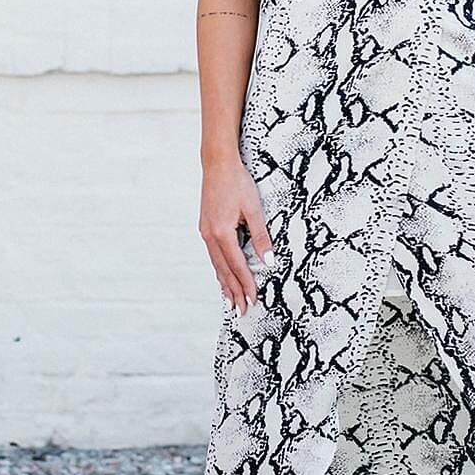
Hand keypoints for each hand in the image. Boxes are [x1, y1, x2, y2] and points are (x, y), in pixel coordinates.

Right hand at [199, 155, 273, 314]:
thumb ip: (261, 236)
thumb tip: (269, 261)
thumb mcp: (254, 208)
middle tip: (241, 311)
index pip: (237, 266)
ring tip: (231, 302)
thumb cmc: (237, 182)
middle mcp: (210, 235)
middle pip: (223, 270)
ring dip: (224, 284)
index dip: (246, 285)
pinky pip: (213, 255)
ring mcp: (205, 232)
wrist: (217, 164)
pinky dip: (219, 269)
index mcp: (222, 232)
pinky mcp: (205, 227)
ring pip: (216, 265)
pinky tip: (222, 277)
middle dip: (234, 292)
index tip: (253, 300)